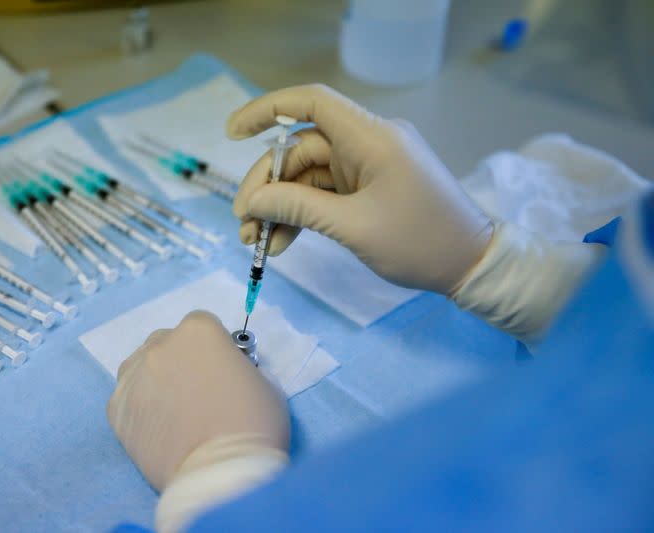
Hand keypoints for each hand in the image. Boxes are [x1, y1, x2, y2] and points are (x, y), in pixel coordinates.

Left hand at [106, 310, 289, 491]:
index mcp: (198, 330)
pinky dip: (139, 410)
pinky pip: (127, 400)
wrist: (221, 474)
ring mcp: (133, 377)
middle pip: (166, 344)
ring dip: (155, 381)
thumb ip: (240, 368)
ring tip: (173, 412)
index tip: (219, 370)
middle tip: (196, 393)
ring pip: (140, 369)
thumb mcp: (264, 383)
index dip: (212, 348)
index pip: (201, 326)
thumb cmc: (253, 424)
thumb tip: (227, 373)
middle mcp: (159, 346)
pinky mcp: (115, 411)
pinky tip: (158, 429)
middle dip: (180, 361)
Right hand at [228, 84, 493, 294]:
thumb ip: (299, 209)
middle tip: (244, 223)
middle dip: (268, 185)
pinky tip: (281, 243)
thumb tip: (253, 202)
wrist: (470, 265)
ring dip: (281, 206)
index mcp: (370, 137)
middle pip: (301, 149)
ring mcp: (368, 166)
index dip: (267, 110)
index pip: (311, 103)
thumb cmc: (420, 241)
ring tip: (256, 242)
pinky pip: (325, 193)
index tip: (232, 133)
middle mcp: (367, 143)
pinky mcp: (369, 188)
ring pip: (309, 176)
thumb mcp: (353, 227)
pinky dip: (303, 214)